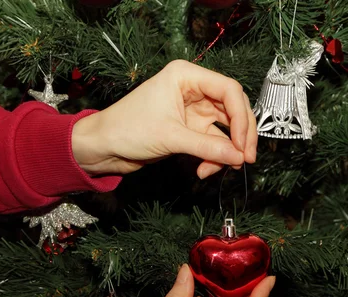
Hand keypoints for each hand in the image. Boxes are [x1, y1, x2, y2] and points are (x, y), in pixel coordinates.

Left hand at [72, 60, 257, 179]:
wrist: (102, 147)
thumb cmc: (127, 129)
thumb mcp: (171, 137)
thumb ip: (208, 147)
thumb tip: (239, 157)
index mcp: (186, 76)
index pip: (229, 90)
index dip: (242, 118)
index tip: (243, 145)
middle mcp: (192, 89)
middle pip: (232, 109)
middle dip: (240, 136)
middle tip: (245, 159)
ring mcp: (192, 110)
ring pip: (224, 129)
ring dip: (225, 151)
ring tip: (219, 169)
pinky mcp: (189, 128)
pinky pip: (212, 142)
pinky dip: (213, 157)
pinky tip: (204, 170)